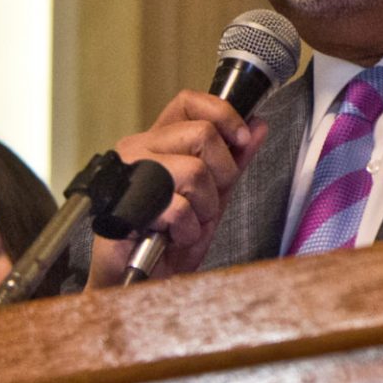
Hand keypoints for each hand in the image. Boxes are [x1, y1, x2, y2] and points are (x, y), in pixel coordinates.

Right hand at [86, 91, 269, 287]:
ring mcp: (128, 175)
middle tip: (205, 202)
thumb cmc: (168, 240)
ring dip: (203, 208)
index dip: (222, 113)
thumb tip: (257, 126)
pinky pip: (179, 208)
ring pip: (194, 171)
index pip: (188, 102)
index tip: (241, 138)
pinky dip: (186, 230)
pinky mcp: (125, 205)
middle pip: (202, 134)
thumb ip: (234, 161)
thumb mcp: (212, 195)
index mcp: (156, 142)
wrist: (141, 280)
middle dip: (221, 175)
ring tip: (187, 223)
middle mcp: (137, 150)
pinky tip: (173, 237)